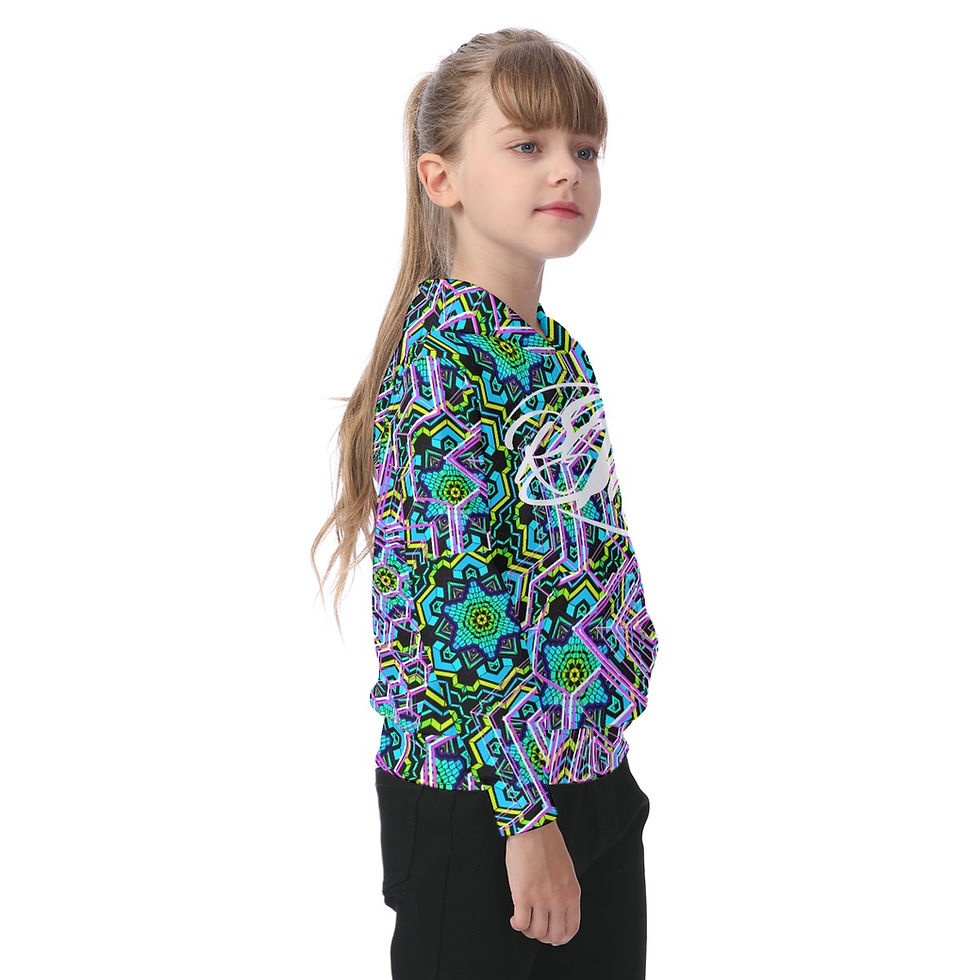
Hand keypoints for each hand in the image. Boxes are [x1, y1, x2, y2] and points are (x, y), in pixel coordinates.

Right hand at [505, 820, 580, 945]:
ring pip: (536, 932)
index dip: (560, 938)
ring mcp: (541, 899)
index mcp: (572, 893)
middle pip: (554, 936)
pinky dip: (517, 924)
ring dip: (528, 930)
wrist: (533, 828)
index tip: (551, 935)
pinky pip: (521, 924)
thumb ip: (564, 891)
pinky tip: (515, 917)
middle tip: (535, 928)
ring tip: (524, 919)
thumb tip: (556, 910)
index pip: (571, 929)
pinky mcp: (523, 895)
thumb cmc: (547, 844)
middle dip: (543, 936)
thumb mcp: (566, 870)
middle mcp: (559, 899)